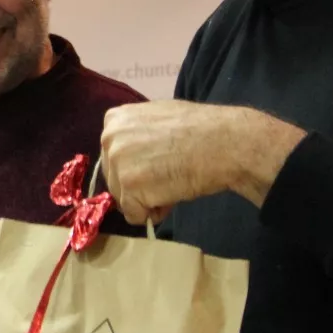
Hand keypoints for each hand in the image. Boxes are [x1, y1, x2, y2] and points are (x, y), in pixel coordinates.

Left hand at [101, 101, 305, 221]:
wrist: (223, 142)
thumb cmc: (199, 129)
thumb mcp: (157, 118)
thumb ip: (137, 133)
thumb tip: (132, 156)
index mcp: (114, 119)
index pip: (113, 156)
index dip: (137, 166)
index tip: (158, 163)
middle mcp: (109, 139)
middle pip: (115, 178)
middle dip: (139, 185)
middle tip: (168, 174)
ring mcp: (117, 163)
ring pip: (123, 198)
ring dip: (148, 199)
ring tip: (173, 183)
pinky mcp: (129, 188)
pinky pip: (135, 214)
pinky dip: (153, 213)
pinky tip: (172, 196)